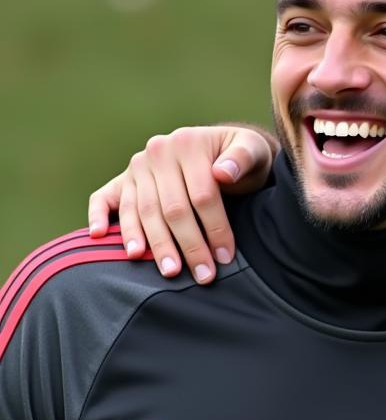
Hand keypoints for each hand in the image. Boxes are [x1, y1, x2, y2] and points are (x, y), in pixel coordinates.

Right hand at [88, 125, 275, 283]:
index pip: (201, 195)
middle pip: (170, 208)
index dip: (215, 228)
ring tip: (166, 270)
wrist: (222, 148)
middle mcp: (157, 153)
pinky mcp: (122, 179)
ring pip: (141, 210)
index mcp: (187, 144)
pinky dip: (97, 216)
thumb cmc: (242, 157)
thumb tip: (223, 173)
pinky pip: (103, 197)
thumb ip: (243, 158)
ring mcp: (137, 167)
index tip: (225, 257)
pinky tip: (98, 237)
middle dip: (188, 245)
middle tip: (201, 275)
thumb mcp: (253, 149)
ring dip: (151, 243)